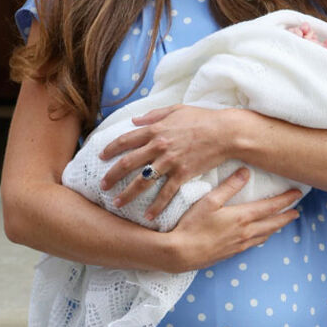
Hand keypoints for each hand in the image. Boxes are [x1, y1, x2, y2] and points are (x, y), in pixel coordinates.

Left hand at [99, 104, 233, 214]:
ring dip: (127, 194)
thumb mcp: (176, 110)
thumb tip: (135, 120)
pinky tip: (148, 216)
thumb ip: (153, 115)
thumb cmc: (203, 118)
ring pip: (142, 181)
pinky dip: (156, 206)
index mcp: (155, 129)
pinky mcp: (183, 174)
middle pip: (127, 163)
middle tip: (102, 186)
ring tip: (117, 203)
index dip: (110, 149)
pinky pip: (166, 193)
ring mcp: (170, 161)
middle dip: (112, 176)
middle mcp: (158, 146)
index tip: (101, 157)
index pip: (125, 140)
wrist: (225, 132)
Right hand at [166, 167, 300, 270]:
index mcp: (242, 217)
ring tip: (283, 222)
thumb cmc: (192, 225)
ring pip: (265, 235)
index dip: (285, 200)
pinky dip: (263, 237)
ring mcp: (240, 244)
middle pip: (273, 223)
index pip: (270, 207)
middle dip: (286, 216)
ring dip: (276, 227)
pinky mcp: (232, 253)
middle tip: (297, 211)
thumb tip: (245, 171)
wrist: (181, 253)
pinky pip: (255, 243)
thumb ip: (229, 186)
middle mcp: (246, 232)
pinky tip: (262, 236)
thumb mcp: (209, 201)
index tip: (297, 193)